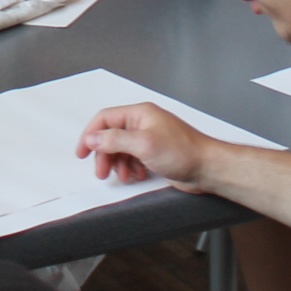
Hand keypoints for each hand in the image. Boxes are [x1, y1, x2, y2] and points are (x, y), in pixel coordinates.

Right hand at [78, 103, 218, 187]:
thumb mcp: (143, 144)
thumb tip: (92, 137)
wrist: (208, 168)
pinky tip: (137, 175)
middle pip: (112, 136)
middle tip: (102, 171)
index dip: (90, 135)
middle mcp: (144, 123)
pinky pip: (134, 158)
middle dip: (105, 154)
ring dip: (118, 164)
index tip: (82, 152)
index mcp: (140, 113)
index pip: (105, 119)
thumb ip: (114, 139)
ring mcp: (150, 138)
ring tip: (122, 176)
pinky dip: (131, 168)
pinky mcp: (156, 153)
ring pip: (122, 149)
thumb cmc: (184, 152)